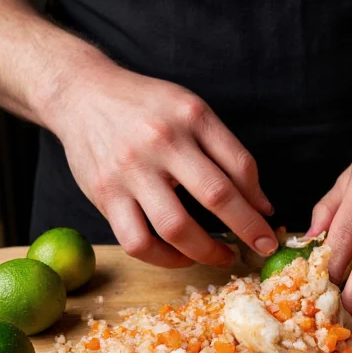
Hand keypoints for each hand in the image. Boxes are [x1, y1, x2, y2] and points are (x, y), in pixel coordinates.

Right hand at [45, 64, 276, 266]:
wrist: (82, 94)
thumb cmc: (146, 107)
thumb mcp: (191, 111)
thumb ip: (228, 153)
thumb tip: (262, 205)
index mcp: (191, 116)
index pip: (240, 165)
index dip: (260, 200)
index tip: (269, 222)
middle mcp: (161, 142)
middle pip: (216, 195)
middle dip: (248, 228)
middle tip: (263, 247)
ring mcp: (130, 171)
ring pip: (175, 227)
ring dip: (208, 251)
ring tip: (223, 256)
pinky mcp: (105, 195)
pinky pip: (137, 242)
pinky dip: (165, 259)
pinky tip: (181, 256)